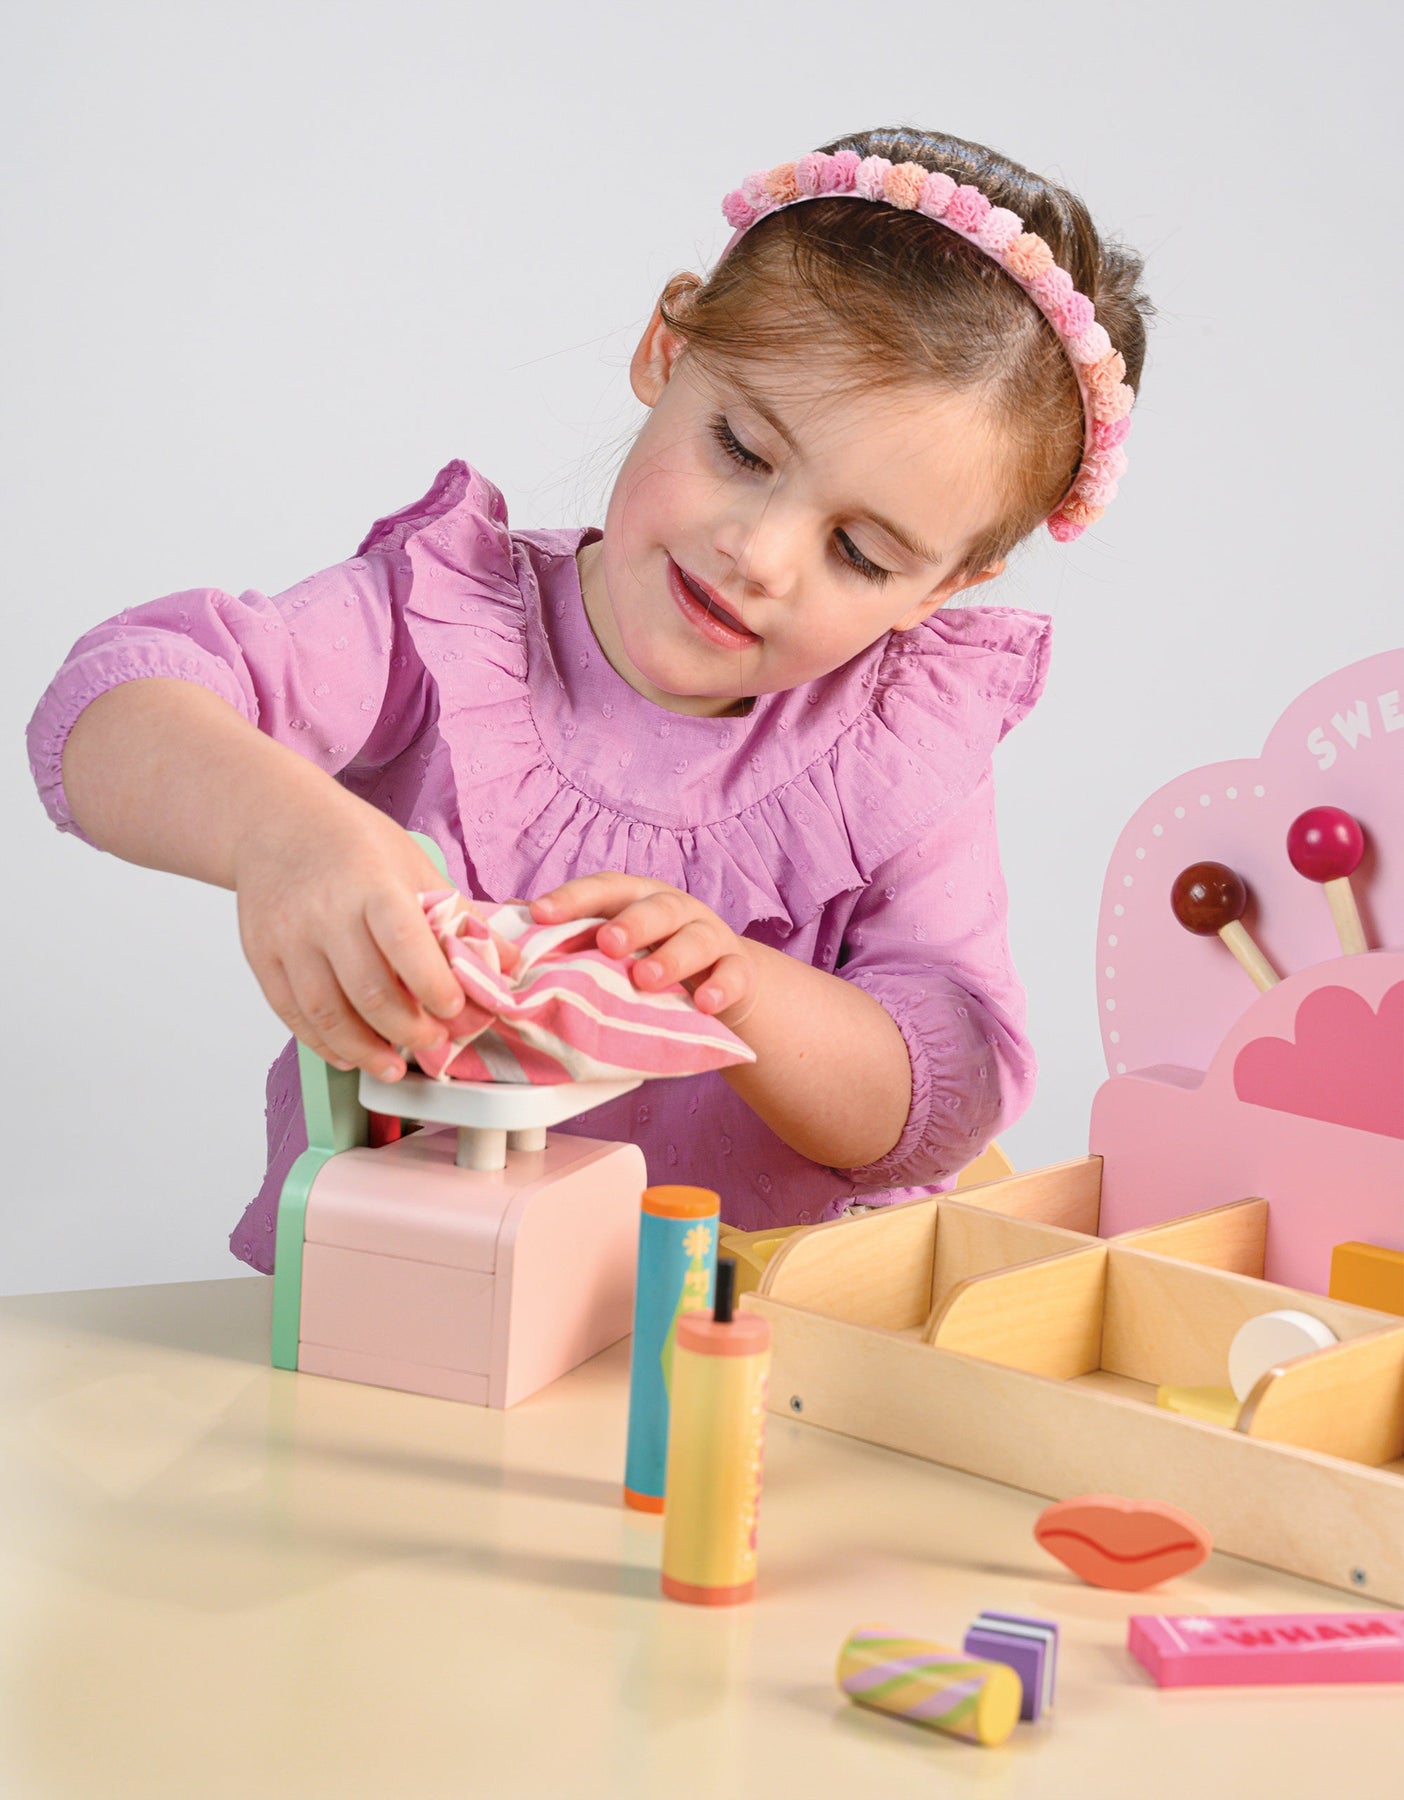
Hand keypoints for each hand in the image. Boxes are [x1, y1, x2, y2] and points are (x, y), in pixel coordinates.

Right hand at [232, 791, 466, 1080]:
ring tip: (393, 1066)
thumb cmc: (353, 842)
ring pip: (327, 1013)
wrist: (277, 822)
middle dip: (407, 1029)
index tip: (455, 1010)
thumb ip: (457, 916)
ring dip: (364, 1050)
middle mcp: (325, 913)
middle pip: (368, 991)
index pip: (405, 945)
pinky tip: (348, 1054)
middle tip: (433, 1043)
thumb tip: (508, 962)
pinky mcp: (260, 955)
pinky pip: (292, 1013)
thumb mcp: (413, 864)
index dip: (433, 986)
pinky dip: (322, 1042)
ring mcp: (288, 938)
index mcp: (371, 886)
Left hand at [530, 874, 757, 1026]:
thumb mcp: (611, 946)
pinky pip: (734, 975)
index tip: (540, 912)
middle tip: (607, 943)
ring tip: (646, 979)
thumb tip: (503, 920)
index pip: (605, 888)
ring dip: (672, 957)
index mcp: (637, 900)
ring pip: (696, 938)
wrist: (721, 986)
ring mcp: (711, 938)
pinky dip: (721, 988)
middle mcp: (676, 910)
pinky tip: (704, 1004)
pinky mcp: (739, 971)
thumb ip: (567, 935)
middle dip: (632, 923)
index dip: (573, 898)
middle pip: (657, 907)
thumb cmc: (651, 960)